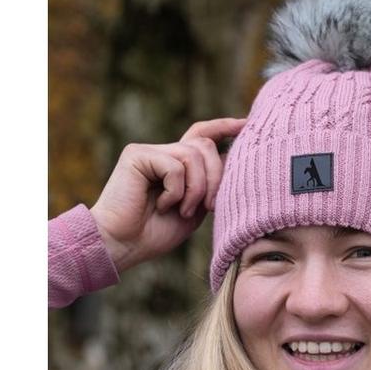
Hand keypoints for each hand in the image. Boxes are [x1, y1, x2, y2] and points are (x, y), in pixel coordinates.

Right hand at [90, 117, 247, 271]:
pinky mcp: (136, 155)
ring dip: (197, 189)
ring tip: (183, 211)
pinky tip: (161, 205)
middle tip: (208, 208)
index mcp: (178, 165)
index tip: (246, 125)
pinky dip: (176, 191)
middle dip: (216, 178)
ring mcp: (149, 151)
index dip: (224, 128)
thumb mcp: (194, 209)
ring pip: (193, 155)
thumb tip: (232, 159)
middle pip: (206, 145)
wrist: (123, 244)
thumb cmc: (155, 233)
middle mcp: (164, 153)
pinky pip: (174, 166)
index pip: (203, 135)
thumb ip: (209, 186)